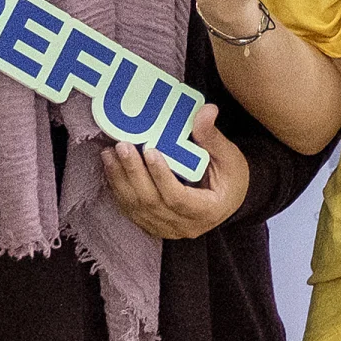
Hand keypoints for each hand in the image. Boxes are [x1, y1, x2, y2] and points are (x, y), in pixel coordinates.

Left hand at [99, 103, 250, 239]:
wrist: (227, 201)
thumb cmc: (230, 178)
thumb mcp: (229, 157)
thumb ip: (213, 137)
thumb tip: (206, 111)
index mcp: (207, 211)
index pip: (178, 198)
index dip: (161, 175)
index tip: (150, 150)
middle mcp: (185, 226)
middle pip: (152, 203)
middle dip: (134, 173)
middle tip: (122, 146)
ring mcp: (167, 229)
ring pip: (137, 208)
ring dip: (120, 180)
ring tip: (110, 154)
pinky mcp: (154, 225)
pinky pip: (131, 210)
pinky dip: (119, 190)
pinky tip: (111, 169)